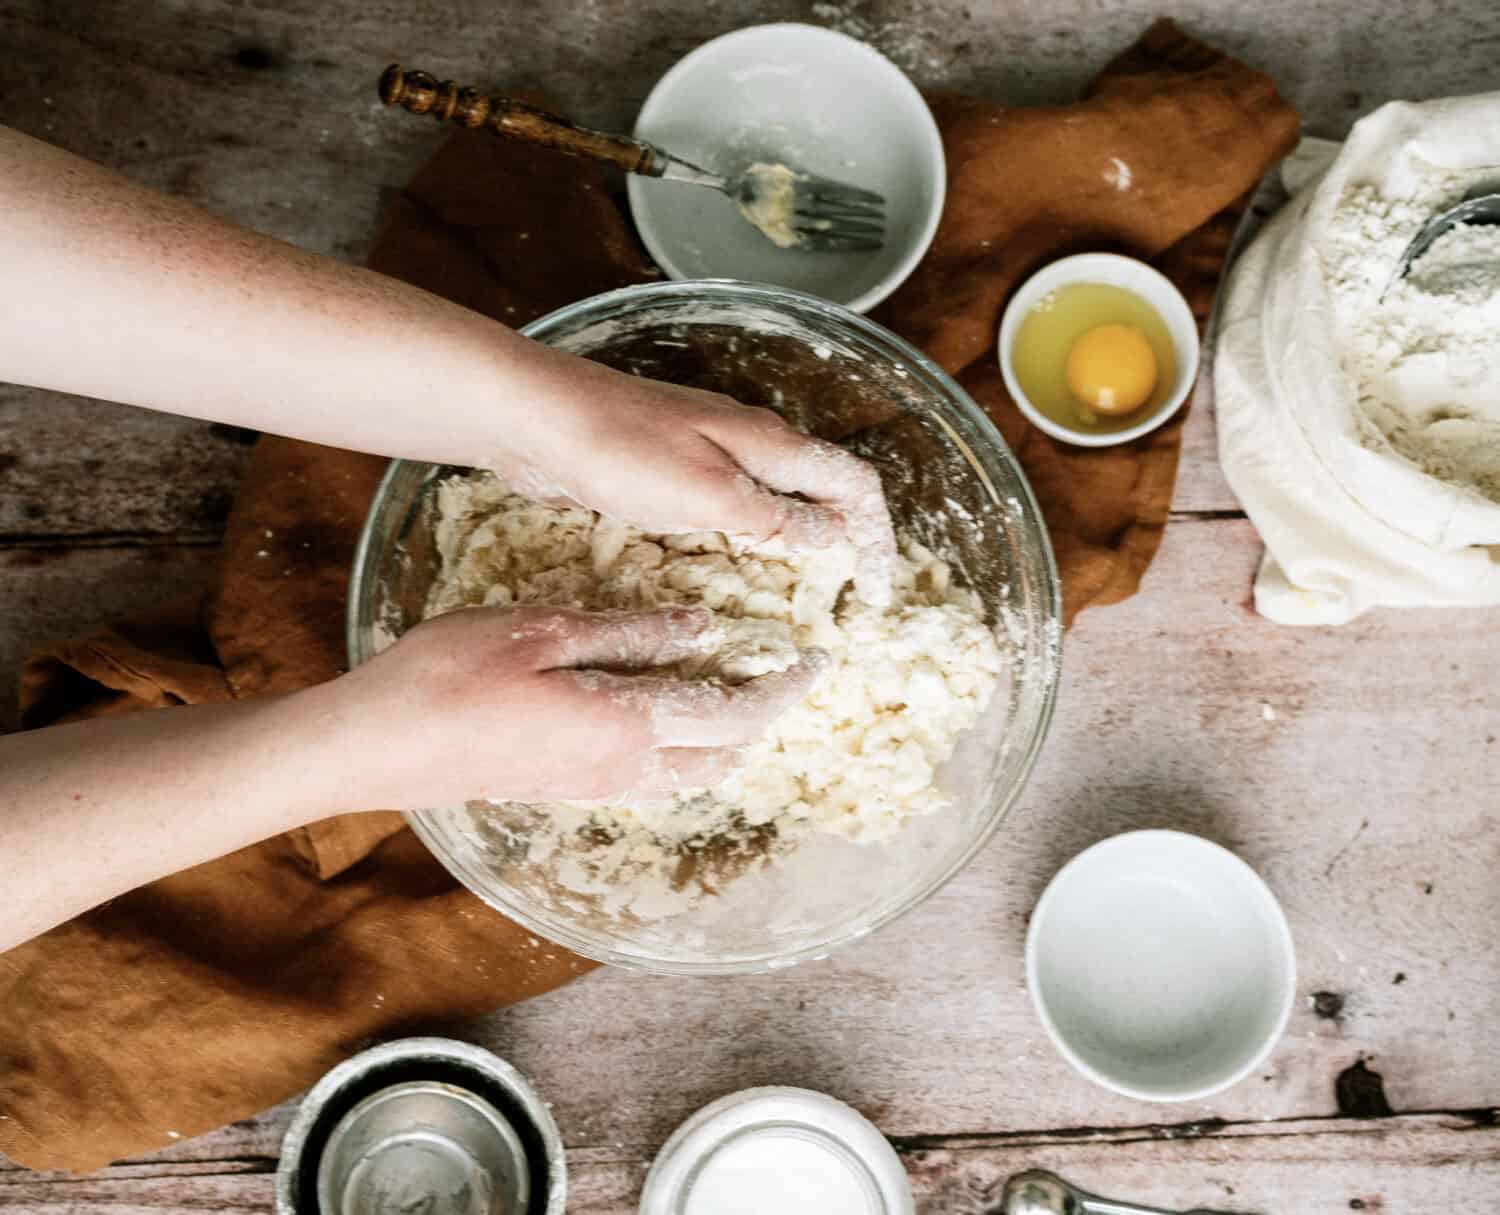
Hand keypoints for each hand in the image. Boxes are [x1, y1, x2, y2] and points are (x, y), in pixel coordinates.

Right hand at [319, 604, 825, 806]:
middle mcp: (622, 768)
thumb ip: (629, 634)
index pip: (734, 714)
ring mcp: (592, 786)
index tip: (816, 662)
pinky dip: (681, 750)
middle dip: (762, 716)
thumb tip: (701, 630)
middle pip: (722, 754)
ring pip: (688, 773)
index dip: (783, 689)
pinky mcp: (564, 790)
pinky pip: (650, 778)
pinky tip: (664, 714)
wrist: (375, 747)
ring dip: (724, 738)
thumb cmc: (448, 677)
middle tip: (780, 671)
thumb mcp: (544, 632)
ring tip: (732, 690)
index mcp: (625, 724)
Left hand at [493, 350, 897, 603]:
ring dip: (799, 538)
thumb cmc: (622, 452)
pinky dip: (750, 536)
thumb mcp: (709, 495)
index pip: (853, 484)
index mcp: (769, 442)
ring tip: (806, 590)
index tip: (879, 590)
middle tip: (851, 596)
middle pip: (822, 486)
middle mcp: (748, 442)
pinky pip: (729, 505)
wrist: (536, 420)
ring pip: (776, 495)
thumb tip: (835, 535)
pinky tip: (735, 565)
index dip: (877, 536)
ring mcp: (707, 452)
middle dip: (848, 538)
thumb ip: (774, 517)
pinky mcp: (669, 468)